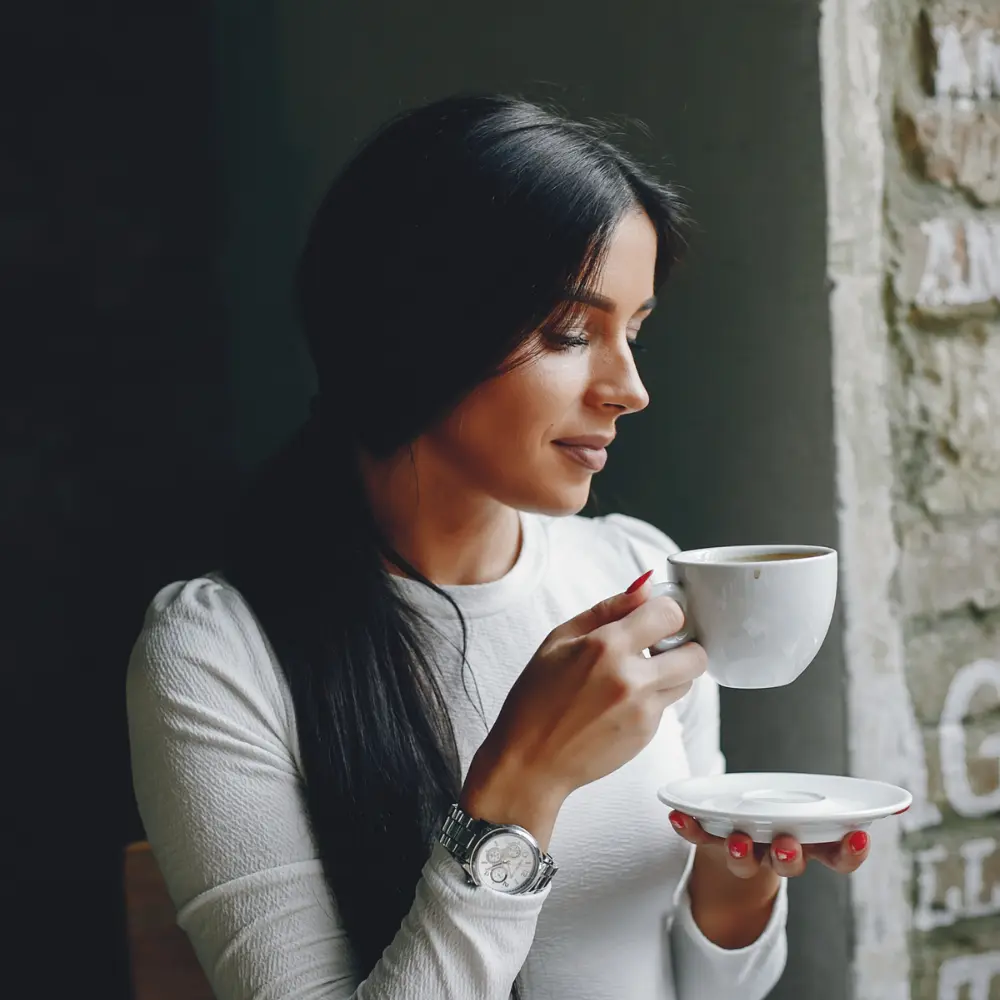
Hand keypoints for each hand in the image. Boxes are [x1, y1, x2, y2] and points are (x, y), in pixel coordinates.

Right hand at [461, 571, 705, 847]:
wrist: (530, 761)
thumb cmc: (535, 698)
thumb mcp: (559, 640)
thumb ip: (607, 609)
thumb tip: (645, 587)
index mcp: (606, 646)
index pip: (670, 613)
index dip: (666, 610)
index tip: (656, 616)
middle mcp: (632, 678)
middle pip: (696, 652)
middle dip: (682, 644)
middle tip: (659, 646)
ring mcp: (644, 710)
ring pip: (688, 681)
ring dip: (672, 672)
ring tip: (637, 674)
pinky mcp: (647, 735)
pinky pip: (667, 706)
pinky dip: (653, 699)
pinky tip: (619, 704)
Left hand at [668, 811, 871, 877]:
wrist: (737, 851)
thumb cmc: (783, 822)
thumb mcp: (814, 815)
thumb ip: (845, 809)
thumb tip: (900, 802)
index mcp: (810, 845)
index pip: (836, 858)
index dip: (848, 853)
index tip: (859, 838)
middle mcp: (779, 854)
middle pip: (788, 862)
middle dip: (788, 854)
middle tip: (786, 844)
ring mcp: (745, 851)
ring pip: (745, 859)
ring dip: (739, 850)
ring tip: (734, 838)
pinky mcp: (713, 843)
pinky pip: (699, 839)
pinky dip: (687, 828)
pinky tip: (675, 815)